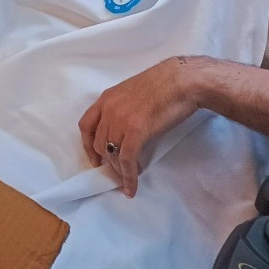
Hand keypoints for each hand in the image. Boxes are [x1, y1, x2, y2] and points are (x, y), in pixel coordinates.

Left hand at [79, 56, 204, 196]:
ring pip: (111, 153)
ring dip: (119, 170)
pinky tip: (131, 187)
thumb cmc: (165, 85)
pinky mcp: (136, 131)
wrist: (182, 80)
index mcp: (106, 98)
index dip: (87, 145)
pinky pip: (127, 160)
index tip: (95, 159)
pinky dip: (128, 176)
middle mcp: (108, 109)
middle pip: (99, 142)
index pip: (86, 125)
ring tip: (129, 178)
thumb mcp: (134, 93)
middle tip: (119, 171)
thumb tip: (127, 130)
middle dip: (107, 161)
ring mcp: (120, 120)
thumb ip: (125, 109)